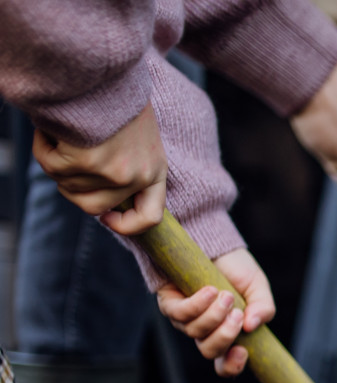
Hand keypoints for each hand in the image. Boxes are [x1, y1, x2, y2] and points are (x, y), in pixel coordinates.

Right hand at [32, 102, 166, 234]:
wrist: (106, 67)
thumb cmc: (116, 96)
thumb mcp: (137, 134)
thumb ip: (126, 163)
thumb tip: (101, 199)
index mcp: (156, 169)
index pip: (150, 216)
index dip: (126, 224)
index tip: (106, 216)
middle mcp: (137, 176)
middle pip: (94, 206)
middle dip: (71, 187)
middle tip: (64, 158)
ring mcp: (113, 172)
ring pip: (68, 186)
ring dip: (56, 161)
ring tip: (64, 131)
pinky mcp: (86, 161)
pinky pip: (51, 165)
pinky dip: (44, 146)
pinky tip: (52, 125)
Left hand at [155, 249, 274, 376]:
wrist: (214, 244)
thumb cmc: (236, 269)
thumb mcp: (258, 288)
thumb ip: (264, 308)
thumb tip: (252, 325)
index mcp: (227, 334)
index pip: (226, 364)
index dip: (232, 366)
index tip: (242, 352)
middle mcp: (204, 332)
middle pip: (210, 351)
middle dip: (225, 336)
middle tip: (236, 314)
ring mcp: (185, 320)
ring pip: (196, 333)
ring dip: (213, 315)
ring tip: (225, 295)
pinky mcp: (170, 304)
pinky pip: (180, 314)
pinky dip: (197, 304)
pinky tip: (210, 290)